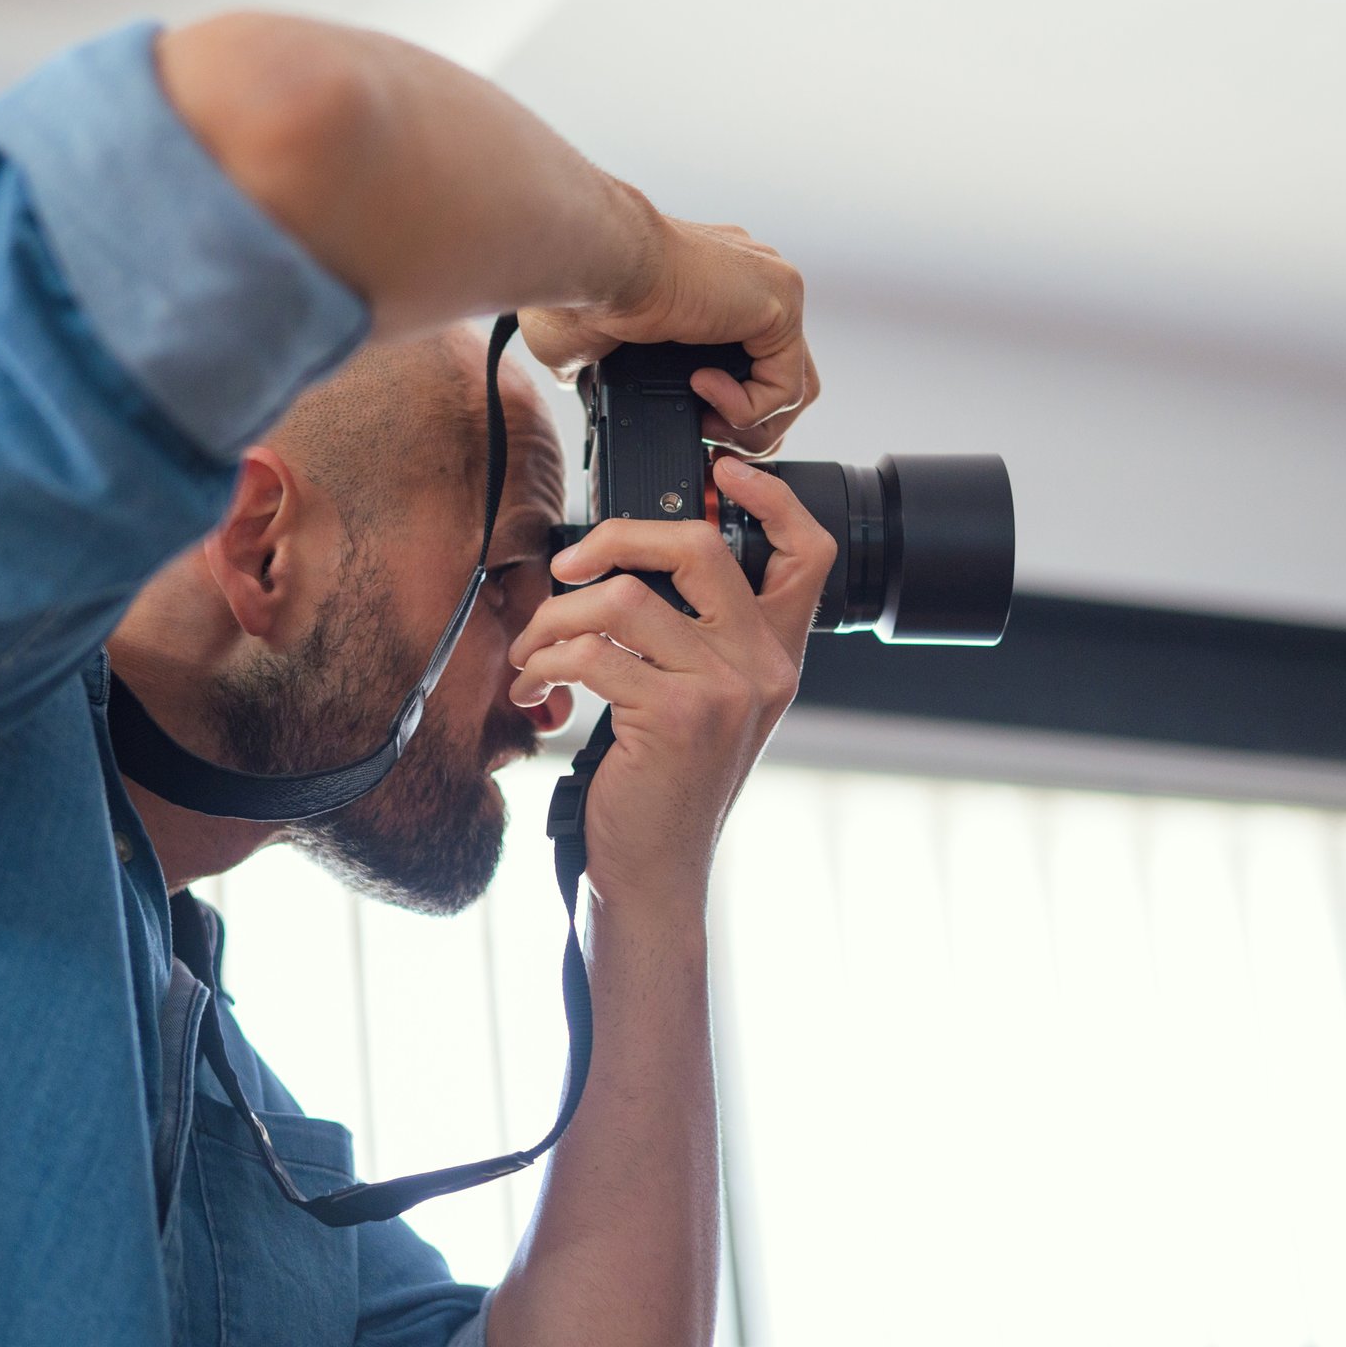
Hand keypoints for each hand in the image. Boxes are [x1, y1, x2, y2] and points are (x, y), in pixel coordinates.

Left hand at [506, 458, 837, 909]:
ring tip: (536, 652)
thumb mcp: (706, 707)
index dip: (771, 497)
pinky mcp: (678, 715)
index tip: (722, 472)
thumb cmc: (666, 790)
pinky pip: (593, 653)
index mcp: (776, 655)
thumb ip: (692, 640)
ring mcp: (726, 689)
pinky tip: (537, 689)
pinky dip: (546, 664)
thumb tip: (620, 568)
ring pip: (623, 599)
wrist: (655, 874)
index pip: (809, 554)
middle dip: (614, 537)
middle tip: (567, 566)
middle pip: (698, 546)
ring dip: (556, 619)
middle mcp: (764, 665)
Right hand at [519, 211, 821, 456]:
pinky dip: (745, 408)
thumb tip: (577, 376)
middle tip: (703, 438)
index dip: (728, 408)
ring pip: (791, 389)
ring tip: (702, 421)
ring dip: (746, 424)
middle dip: (745, 427)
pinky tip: (702, 387)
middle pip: (781, 378)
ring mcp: (772, 289)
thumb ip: (601, 358)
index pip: (751, 357)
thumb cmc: (582, 290)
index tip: (691, 425)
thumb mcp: (592, 337)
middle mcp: (751, 280)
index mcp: (714, 285)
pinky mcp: (781, 305)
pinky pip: (786, 386)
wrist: (596, 261)